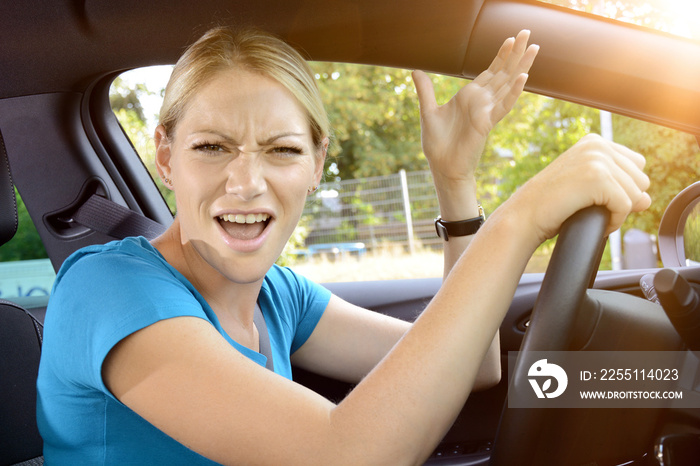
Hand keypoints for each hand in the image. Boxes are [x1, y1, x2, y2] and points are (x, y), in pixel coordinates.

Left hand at [413, 30, 538, 185]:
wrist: (442, 167)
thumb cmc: (437, 143)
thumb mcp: (427, 111)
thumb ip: (425, 91)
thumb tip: (416, 71)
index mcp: (469, 97)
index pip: (489, 72)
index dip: (501, 55)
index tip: (510, 38)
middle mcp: (481, 101)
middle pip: (503, 73)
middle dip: (515, 53)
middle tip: (527, 32)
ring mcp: (486, 111)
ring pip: (508, 85)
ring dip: (520, 66)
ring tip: (533, 48)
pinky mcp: (487, 123)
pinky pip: (503, 105)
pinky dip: (513, 91)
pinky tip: (523, 77)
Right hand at [507, 134, 651, 244]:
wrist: (524, 216)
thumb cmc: (551, 205)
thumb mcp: (586, 186)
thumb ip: (617, 185)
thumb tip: (646, 199)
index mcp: (594, 141)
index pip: (637, 166)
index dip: (622, 188)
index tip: (597, 198)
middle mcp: (597, 145)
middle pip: (640, 180)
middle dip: (623, 200)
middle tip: (592, 207)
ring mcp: (597, 159)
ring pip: (635, 194)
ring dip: (617, 212)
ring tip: (591, 214)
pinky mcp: (598, 178)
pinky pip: (625, 206)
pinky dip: (615, 221)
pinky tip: (597, 222)